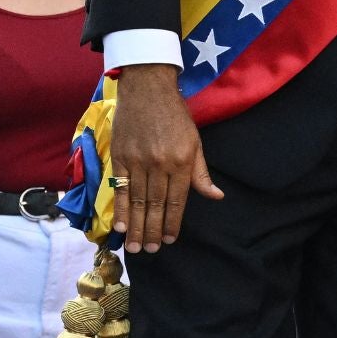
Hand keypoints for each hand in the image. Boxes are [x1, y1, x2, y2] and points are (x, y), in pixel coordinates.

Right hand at [109, 64, 223, 253]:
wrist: (147, 87)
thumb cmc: (175, 114)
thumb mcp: (195, 141)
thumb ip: (201, 173)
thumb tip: (216, 196)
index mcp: (181, 161)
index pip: (177, 201)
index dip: (173, 223)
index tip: (170, 240)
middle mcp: (160, 164)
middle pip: (156, 205)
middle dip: (153, 231)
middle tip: (151, 250)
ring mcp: (138, 161)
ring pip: (138, 201)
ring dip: (137, 227)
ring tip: (135, 247)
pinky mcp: (120, 156)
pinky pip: (121, 188)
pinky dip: (121, 209)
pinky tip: (121, 226)